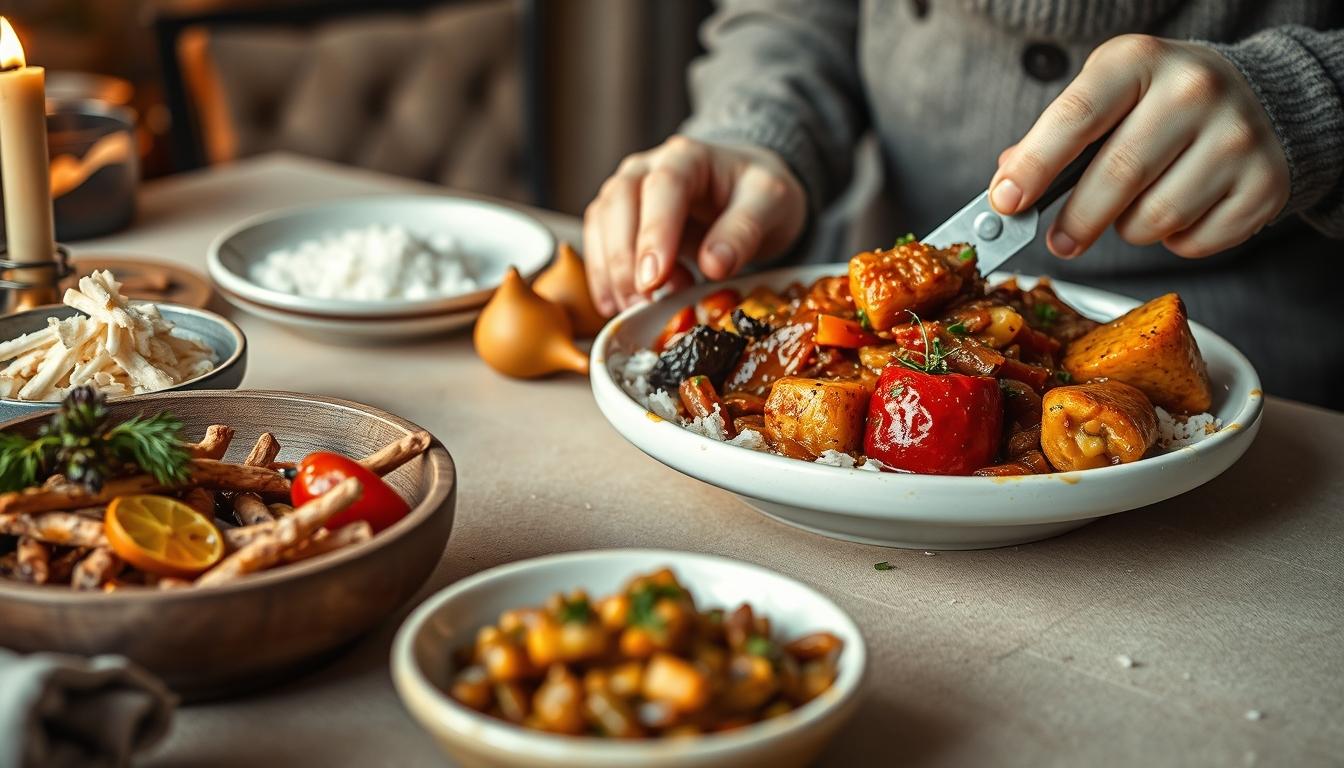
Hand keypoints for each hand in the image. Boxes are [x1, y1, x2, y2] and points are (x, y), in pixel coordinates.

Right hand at [584, 136, 806, 315]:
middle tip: (641, 302)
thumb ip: (743, 231)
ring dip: (611, 270)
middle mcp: (648, 167)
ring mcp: (628, 190)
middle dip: (625, 258)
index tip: (654, 278)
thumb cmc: (757, 194)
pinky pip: (598, 242)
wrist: (747, 191)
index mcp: (688, 157)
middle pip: (620, 203)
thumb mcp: (770, 205)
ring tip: (635, 308)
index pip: (664, 187)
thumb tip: (713, 266)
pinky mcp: (618, 217)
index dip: (655, 233)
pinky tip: (616, 305)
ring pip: (601, 222)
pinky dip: (602, 276)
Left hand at [990, 35, 1289, 258]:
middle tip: (1060, 240)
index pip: (1076, 117)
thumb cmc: (1164, 101)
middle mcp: (1193, 92)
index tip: (1006, 202)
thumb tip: (1007, 187)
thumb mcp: (1109, 92)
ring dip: (1129, 229)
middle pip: (1116, 178)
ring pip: (1154, 219)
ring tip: (1134, 208)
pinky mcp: (1264, 185)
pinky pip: (1193, 242)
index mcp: (1139, 61)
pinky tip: (1180, 210)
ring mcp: (1235, 138)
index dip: (1034, 166)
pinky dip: (1175, 241)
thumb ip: (1056, 136)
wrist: (1265, 97)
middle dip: (1075, 221)